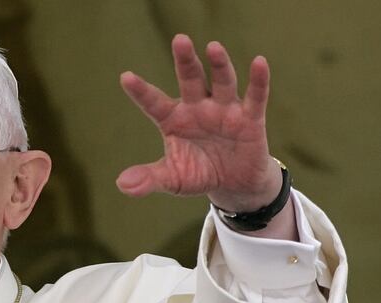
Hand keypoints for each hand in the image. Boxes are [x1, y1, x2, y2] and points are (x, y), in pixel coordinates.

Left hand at [116, 35, 283, 214]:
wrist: (233, 185)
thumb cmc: (198, 174)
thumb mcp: (172, 180)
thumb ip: (149, 179)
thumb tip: (121, 184)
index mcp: (173, 120)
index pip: (154, 103)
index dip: (141, 91)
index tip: (125, 77)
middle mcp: (198, 108)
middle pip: (190, 80)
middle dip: (185, 61)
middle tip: (179, 39)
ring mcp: (224, 110)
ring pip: (222, 82)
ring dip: (218, 65)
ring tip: (213, 46)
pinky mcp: (250, 119)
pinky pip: (255, 97)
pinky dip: (258, 80)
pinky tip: (259, 62)